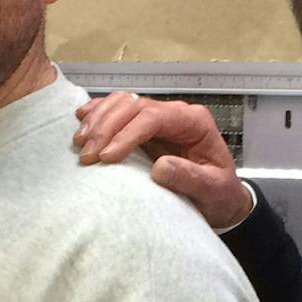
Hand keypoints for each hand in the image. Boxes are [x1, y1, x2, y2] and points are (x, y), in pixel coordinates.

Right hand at [73, 92, 254, 229]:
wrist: (221, 198)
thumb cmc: (219, 194)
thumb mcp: (213, 190)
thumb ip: (190, 179)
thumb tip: (160, 167)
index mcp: (194, 122)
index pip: (154, 117)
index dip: (127, 134)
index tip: (107, 157)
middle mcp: (175, 114)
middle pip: (133, 106)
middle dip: (106, 127)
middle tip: (88, 155)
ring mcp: (158, 118)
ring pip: (122, 103)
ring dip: (98, 119)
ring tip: (80, 143)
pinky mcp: (144, 127)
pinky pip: (118, 110)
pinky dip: (98, 113)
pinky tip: (81, 120)